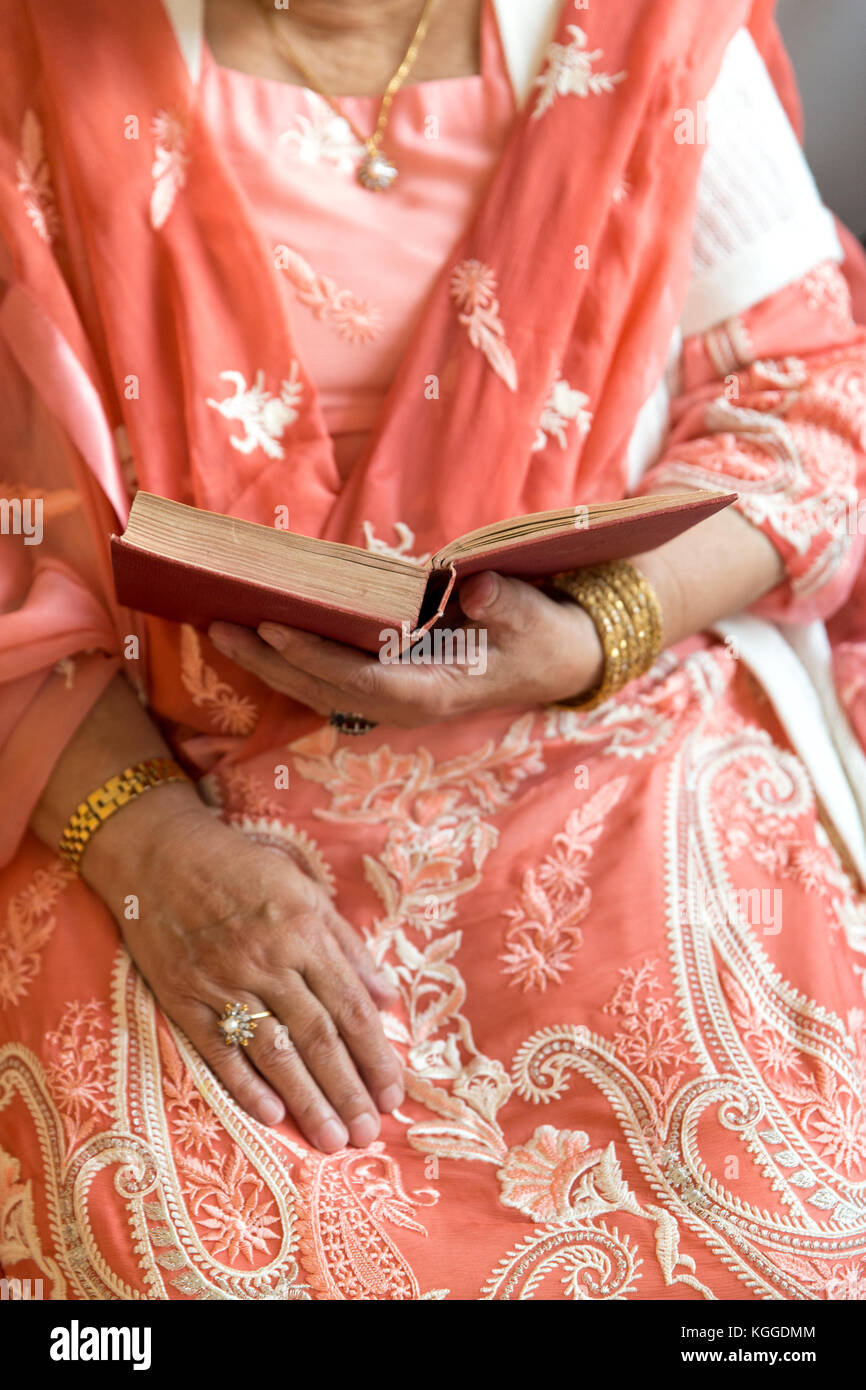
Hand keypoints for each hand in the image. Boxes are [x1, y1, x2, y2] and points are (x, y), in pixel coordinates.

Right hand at [82, 791, 403, 1151]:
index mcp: (305, 933)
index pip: (350, 1006)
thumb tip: (386, 995)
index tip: (394, 1095)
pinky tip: (270, 1114)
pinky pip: (218, 1048)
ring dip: (305, 1099)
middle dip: (347, 1090)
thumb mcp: (305, 890)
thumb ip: (346, 946)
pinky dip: (243, 1083)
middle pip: (317, 1037)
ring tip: (330, 1140)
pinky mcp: (185, 996)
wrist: (160, 853)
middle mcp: (269, 961)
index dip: (375, 1054)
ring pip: (274, 1051)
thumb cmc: (241, 868)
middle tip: (368, 1135)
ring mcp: (224, 982)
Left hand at [207, 572, 604, 727]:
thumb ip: (506, 605)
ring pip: (317, 691)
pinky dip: (289, 662)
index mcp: (434, 693)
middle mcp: (403, 705)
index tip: (273, 625)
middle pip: (323, 690)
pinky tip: (257, 638)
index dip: (314, 656)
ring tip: (219, 630)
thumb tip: (474, 589)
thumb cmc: (540, 637)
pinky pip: (327, 681)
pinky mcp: (385, 688)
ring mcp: (391, 702)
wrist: (552, 663)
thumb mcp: (534, 617)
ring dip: (268, 665)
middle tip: (218, 627)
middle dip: (269, 662)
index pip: (362, 680)